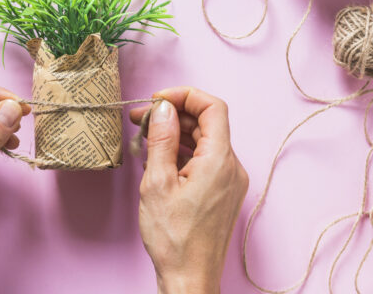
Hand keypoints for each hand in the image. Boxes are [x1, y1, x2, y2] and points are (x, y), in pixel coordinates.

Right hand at [130, 87, 248, 293]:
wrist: (189, 279)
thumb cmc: (173, 239)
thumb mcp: (157, 183)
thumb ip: (161, 140)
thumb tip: (162, 108)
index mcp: (219, 161)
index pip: (213, 107)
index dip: (184, 96)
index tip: (157, 100)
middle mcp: (232, 167)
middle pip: (207, 123)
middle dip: (173, 115)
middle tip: (140, 119)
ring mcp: (229, 181)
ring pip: (205, 141)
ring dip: (176, 134)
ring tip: (144, 140)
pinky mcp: (223, 193)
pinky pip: (205, 160)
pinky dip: (182, 152)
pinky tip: (158, 160)